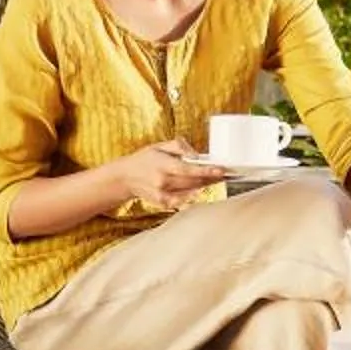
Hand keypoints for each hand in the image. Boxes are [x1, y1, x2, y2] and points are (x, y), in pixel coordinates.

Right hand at [114, 140, 228, 209]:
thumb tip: (195, 154)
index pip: (188, 169)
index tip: (221, 170)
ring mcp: (162, 194)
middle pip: (193, 182)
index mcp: (162, 165)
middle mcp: (163, 181)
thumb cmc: (145, 159)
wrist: (126, 177)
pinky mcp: (162, 203)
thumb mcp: (159, 146)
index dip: (207, 170)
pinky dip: (193, 195)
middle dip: (211, 178)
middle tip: (224, 173)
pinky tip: (199, 189)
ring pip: (191, 191)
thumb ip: (179, 146)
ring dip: (205, 185)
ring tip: (215, 179)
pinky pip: (183, 201)